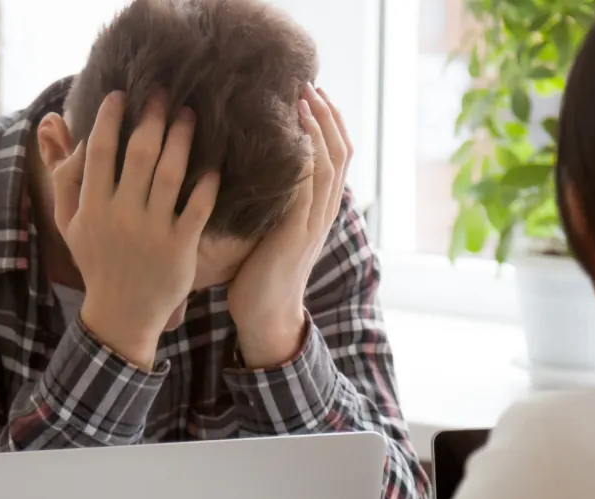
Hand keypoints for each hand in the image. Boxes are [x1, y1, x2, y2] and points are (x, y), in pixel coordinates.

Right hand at [52, 91, 219, 369]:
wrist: (121, 315)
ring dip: (182, 139)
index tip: (123, 95)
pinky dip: (207, 184)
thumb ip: (65, 182)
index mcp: (93, 206)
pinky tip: (214, 164)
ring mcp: (152, 231)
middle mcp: (122, 214)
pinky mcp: (180, 248)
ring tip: (190, 116)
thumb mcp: (69, 225)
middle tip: (165, 94)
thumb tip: (77, 139)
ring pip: (171, 173)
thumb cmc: (96, 263)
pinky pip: (197, 207)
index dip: (112, 118)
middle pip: (140, 154)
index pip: (101, 151)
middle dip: (153, 118)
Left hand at [227, 86, 352, 367]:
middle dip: (327, 117)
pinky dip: (303, 161)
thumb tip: (255, 167)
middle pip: (339, 154)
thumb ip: (273, 200)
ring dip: (318, 130)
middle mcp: (322, 212)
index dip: (329, 124)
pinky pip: (305, 190)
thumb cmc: (260, 275)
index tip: (315, 94)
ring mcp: (312, 223)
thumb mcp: (271, 228)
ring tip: (304, 101)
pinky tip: (292, 140)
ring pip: (327, 166)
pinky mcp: (295, 233)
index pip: (335, 157)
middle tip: (310, 87)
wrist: (266, 315)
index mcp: (318, 209)